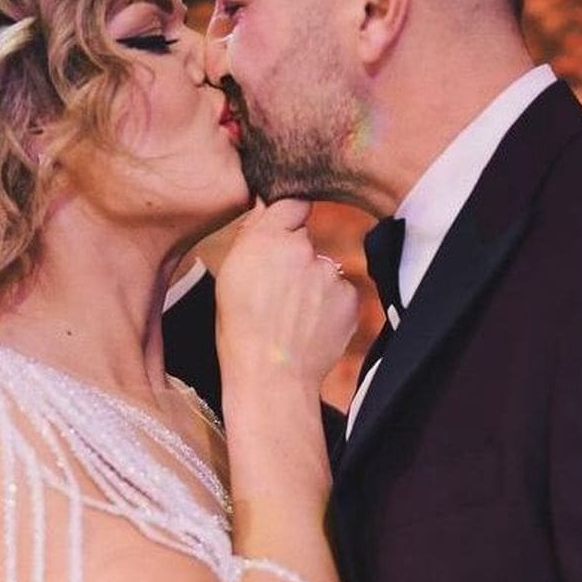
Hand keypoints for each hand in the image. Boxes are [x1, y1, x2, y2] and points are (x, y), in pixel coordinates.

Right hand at [216, 199, 358, 390]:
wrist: (271, 377)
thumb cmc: (241, 330)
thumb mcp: (231, 276)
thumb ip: (252, 236)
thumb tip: (266, 205)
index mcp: (266, 240)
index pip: (290, 204)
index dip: (285, 221)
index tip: (281, 236)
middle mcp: (302, 249)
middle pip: (305, 239)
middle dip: (295, 256)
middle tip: (277, 291)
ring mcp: (329, 274)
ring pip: (323, 267)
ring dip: (313, 283)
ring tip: (291, 315)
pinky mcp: (349, 296)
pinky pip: (339, 290)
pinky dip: (329, 303)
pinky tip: (310, 324)